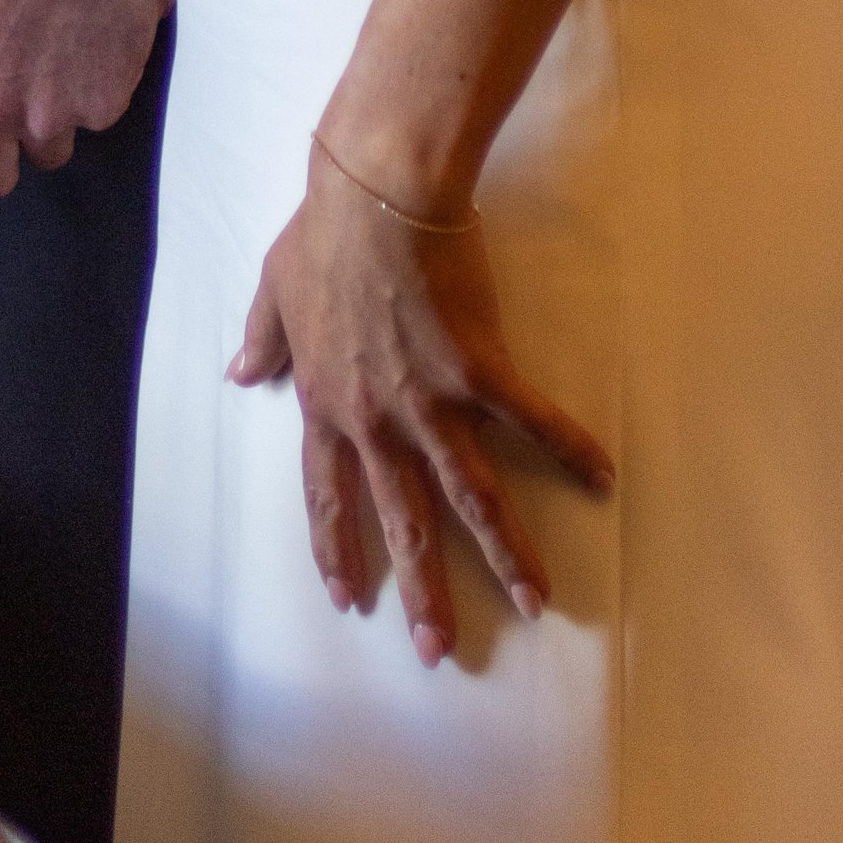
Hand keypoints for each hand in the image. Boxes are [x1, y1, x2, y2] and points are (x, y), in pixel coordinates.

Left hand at [233, 140, 611, 667]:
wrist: (376, 193)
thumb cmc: (322, 232)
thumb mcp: (274, 289)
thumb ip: (262, 340)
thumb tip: (239, 374)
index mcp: (328, 405)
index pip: (329, 498)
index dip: (338, 550)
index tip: (350, 600)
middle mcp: (378, 419)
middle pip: (403, 520)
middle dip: (423, 589)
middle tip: (441, 649)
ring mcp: (432, 400)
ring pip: (471, 496)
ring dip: (504, 554)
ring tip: (534, 601)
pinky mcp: (480, 370)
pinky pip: (532, 421)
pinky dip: (568, 450)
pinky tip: (603, 480)